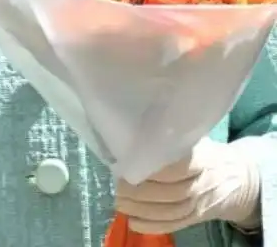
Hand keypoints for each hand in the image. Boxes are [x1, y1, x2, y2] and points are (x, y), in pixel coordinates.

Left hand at [116, 138, 260, 234]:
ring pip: (170, 212)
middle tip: (118, 184)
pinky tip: (132, 220)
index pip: (180, 167)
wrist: (235, 179)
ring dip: (141, 209)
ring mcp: (200, 205)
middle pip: (172, 193)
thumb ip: (175, 136)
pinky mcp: (195, 219)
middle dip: (141, 191)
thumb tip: (141, 127)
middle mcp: (203, 184)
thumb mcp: (197, 139)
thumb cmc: (207, 153)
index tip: (132, 163)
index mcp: (204, 158)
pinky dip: (150, 225)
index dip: (155, 169)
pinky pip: (172, 225)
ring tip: (120, 201)